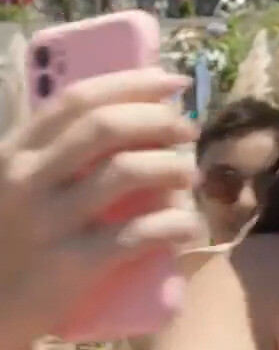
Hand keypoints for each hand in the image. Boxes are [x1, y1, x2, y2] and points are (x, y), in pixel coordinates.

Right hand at [0, 69, 199, 349]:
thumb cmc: (8, 242)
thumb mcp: (11, 186)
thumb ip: (50, 154)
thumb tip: (127, 118)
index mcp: (13, 152)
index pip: (77, 100)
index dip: (133, 83)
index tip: (174, 82)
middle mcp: (26, 180)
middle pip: (106, 127)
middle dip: (159, 120)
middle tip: (188, 130)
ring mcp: (48, 223)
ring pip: (126, 172)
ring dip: (171, 167)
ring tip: (190, 174)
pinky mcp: (72, 266)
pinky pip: (138, 233)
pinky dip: (174, 224)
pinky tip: (188, 224)